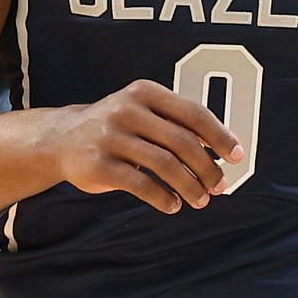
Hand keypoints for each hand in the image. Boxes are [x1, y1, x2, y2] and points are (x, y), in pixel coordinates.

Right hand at [45, 80, 243, 214]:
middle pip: (182, 141)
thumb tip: (223, 148)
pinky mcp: (98, 165)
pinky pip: (141, 184)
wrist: (60, 138)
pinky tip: (173, 205)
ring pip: (164, 165)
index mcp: (145, 93)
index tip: (237, 156)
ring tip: (201, 200)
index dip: (220, 136)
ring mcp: (110, 137)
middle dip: (207, 167)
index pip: (193, 113)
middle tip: (220, 186)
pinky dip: (163, 198)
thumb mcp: (143, 112)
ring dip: (189, 186)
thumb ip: (178, 124)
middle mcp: (127, 110)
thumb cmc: (116, 128)